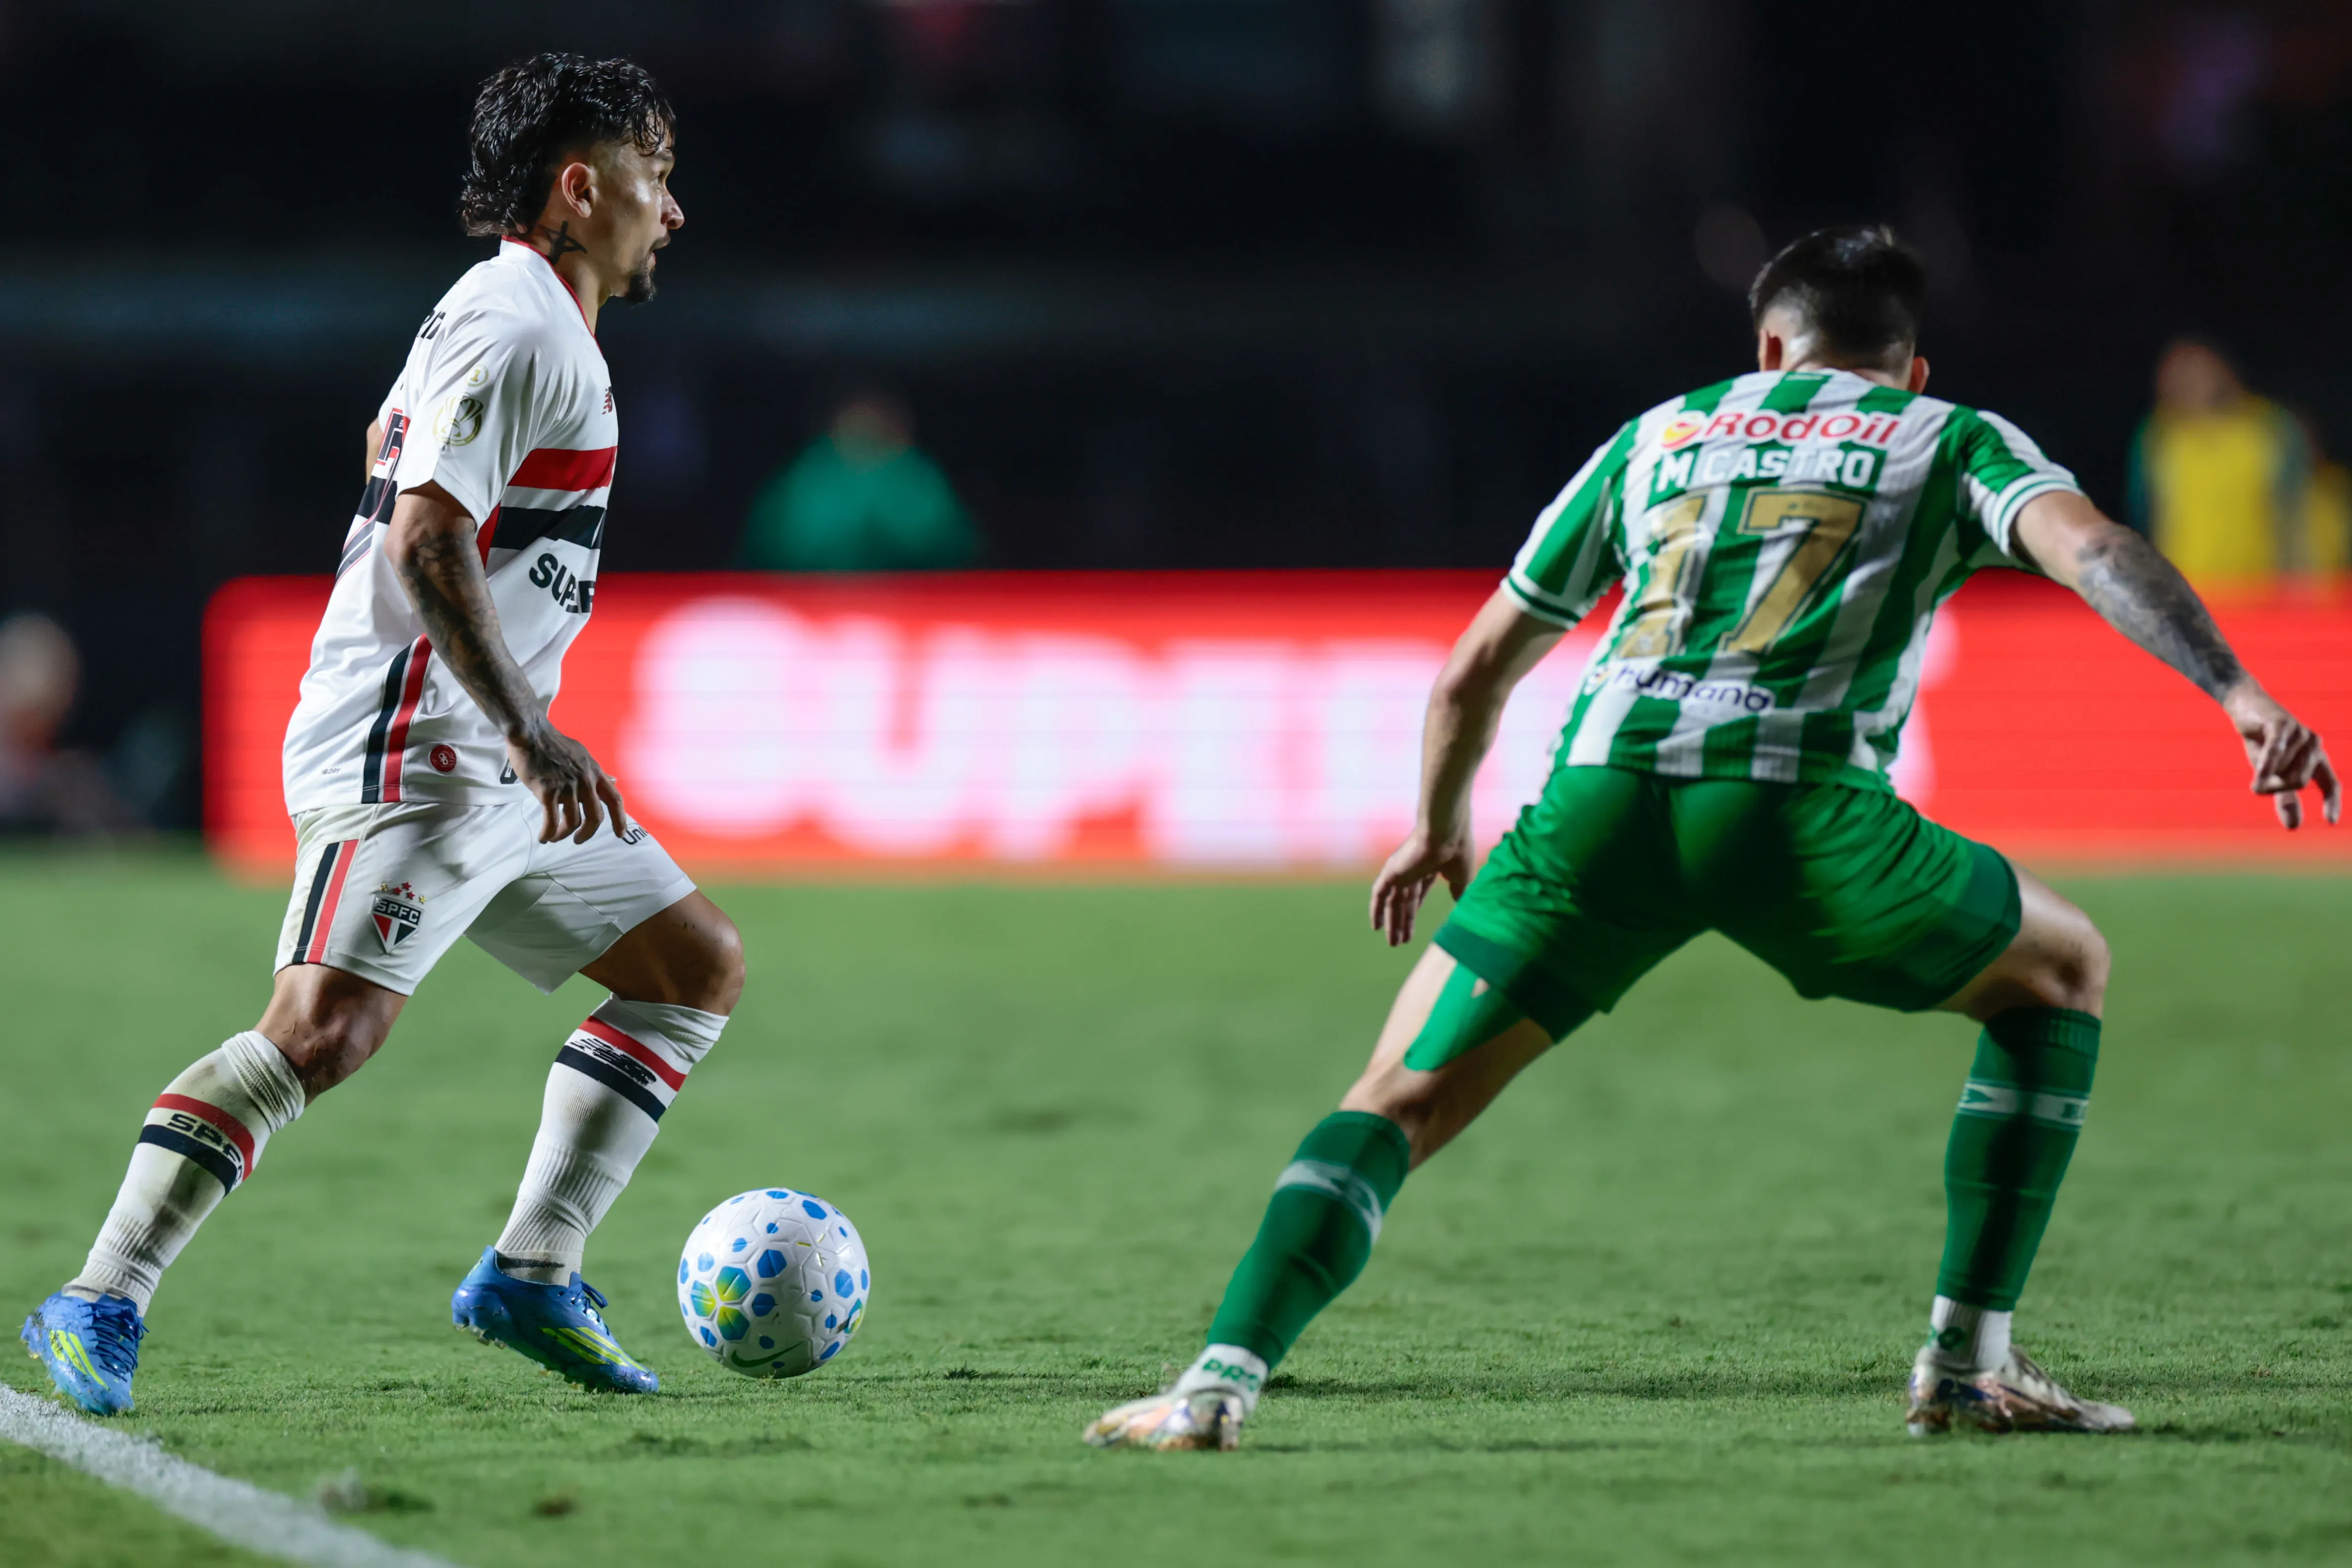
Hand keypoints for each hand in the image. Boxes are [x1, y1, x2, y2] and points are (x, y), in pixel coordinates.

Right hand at [505, 722, 631, 843]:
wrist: (531, 733)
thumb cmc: (555, 745)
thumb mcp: (583, 756)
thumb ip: (597, 772)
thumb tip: (614, 780)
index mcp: (595, 773)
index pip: (615, 799)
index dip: (620, 819)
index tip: (620, 835)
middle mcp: (586, 781)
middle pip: (596, 817)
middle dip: (587, 834)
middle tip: (578, 840)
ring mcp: (567, 787)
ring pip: (572, 822)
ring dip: (563, 835)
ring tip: (554, 838)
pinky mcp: (548, 791)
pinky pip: (551, 820)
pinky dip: (548, 833)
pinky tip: (543, 837)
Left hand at [1369, 827, 1474, 946]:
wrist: (1447, 833)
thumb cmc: (1458, 851)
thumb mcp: (1461, 876)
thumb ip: (1458, 890)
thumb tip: (1459, 903)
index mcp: (1429, 867)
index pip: (1418, 894)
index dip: (1414, 912)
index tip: (1413, 928)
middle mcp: (1412, 869)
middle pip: (1404, 902)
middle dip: (1403, 922)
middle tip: (1400, 942)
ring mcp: (1401, 870)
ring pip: (1393, 902)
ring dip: (1392, 923)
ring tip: (1393, 943)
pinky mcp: (1391, 871)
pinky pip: (1379, 894)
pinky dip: (1375, 910)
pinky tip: (1375, 927)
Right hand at [2222, 682, 2339, 829]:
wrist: (2244, 706)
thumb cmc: (2261, 740)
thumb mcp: (2272, 773)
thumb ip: (2285, 797)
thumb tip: (2294, 827)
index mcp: (2315, 756)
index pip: (2330, 783)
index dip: (2331, 802)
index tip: (2331, 821)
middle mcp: (2314, 744)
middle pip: (2298, 782)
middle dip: (2275, 788)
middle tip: (2258, 783)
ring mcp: (2300, 733)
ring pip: (2282, 768)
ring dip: (2263, 774)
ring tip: (2253, 761)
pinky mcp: (2282, 725)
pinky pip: (2275, 752)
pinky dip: (2265, 767)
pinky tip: (2257, 780)